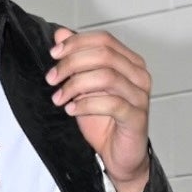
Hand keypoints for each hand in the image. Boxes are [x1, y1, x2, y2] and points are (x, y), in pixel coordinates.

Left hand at [46, 27, 151, 191]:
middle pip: (104, 55)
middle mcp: (139, 75)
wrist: (118, 157)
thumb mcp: (83, 88)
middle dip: (71, 64)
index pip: (104, 40)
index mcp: (129, 63)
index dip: (76, 43)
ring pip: (106, 76)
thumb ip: (75, 61)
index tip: (54, 54)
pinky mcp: (136, 117)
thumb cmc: (104, 123)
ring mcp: (140, 96)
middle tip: (52, 79)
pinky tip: (71, 110)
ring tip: (59, 98)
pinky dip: (86, 104)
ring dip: (76, 85)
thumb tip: (61, 34)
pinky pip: (111, 103)